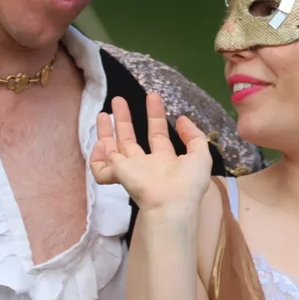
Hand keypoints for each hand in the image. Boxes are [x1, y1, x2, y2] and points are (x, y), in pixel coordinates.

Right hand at [90, 93, 212, 217]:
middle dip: (124, 119)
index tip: (153, 96)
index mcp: (165, 161)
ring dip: (106, 130)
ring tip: (102, 112)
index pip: (157, 135)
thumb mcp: (201, 156)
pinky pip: (101, 169)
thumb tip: (182, 119)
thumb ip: (194, 136)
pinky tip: (101, 143)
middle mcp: (145, 165)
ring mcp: (129, 170)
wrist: (172, 203)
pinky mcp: (118, 174)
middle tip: (118, 99)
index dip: (155, 116)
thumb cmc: (188, 183)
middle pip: (130, 139)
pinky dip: (97, 158)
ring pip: (112, 149)